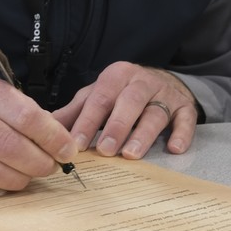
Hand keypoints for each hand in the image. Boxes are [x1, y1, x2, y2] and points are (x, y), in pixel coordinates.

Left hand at [53, 61, 198, 159]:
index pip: (100, 98)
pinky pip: (186, 119)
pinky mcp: (185, 107)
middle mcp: (141, 82)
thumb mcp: (97, 95)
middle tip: (105, 150)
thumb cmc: (122, 93)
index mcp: (116, 76)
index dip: (87, 121)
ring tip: (132, 154)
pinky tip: (173, 148)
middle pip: (128, 102)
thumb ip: (74, 111)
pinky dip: (182, 134)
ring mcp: (165, 94)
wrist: (164, 80)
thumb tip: (44, 126)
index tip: (77, 144)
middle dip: (116, 126)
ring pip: (155, 112)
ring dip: (143, 134)